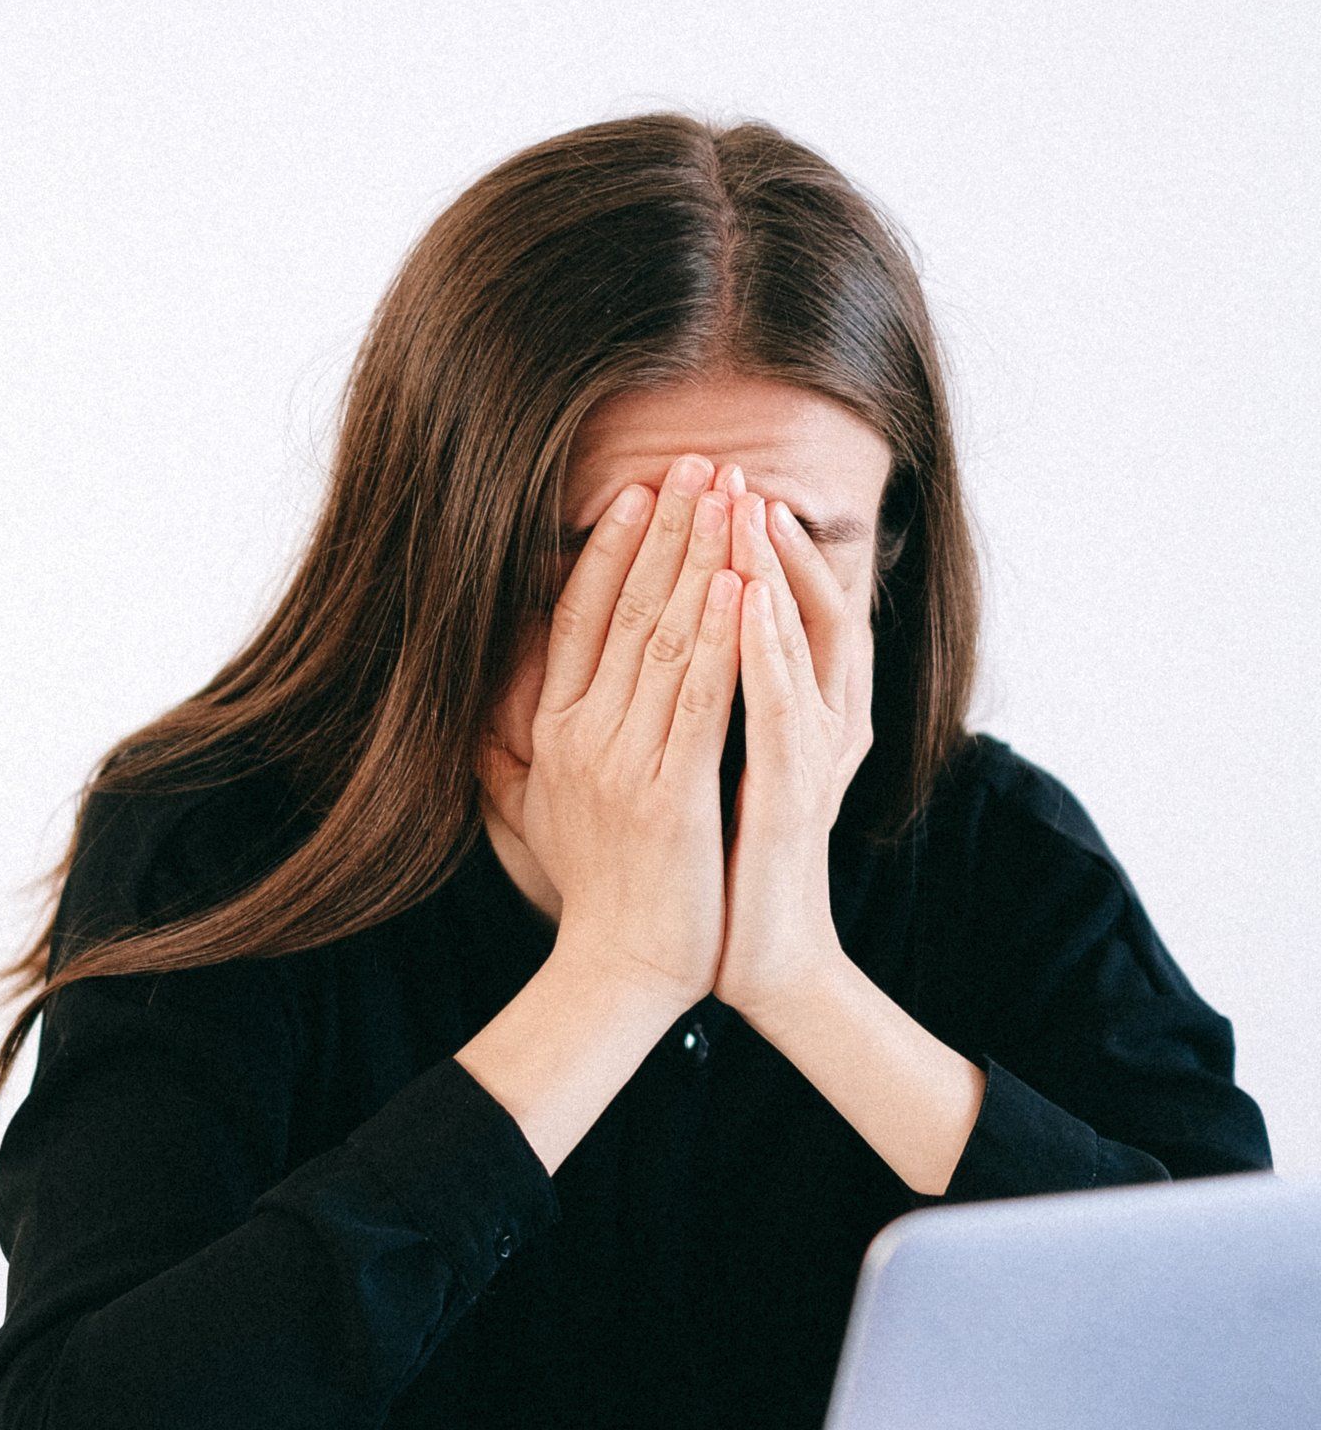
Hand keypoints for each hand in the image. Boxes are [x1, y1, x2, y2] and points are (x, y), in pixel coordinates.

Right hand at [487, 455, 742, 1008]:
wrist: (619, 970)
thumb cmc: (598, 891)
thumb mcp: (543, 808)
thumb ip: (521, 751)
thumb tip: (496, 708)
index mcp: (553, 731)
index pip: (578, 617)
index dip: (611, 549)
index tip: (640, 491)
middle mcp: (579, 736)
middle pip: (626, 610)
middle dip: (667, 529)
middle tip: (698, 462)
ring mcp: (623, 763)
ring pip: (666, 639)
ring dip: (700, 559)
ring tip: (726, 495)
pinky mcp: (669, 795)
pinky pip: (700, 700)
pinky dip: (720, 638)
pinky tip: (739, 583)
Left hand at [713, 475, 874, 1027]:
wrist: (755, 959)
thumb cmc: (718, 873)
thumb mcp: (692, 777)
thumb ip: (677, 717)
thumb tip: (617, 667)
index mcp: (783, 714)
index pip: (763, 609)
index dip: (734, 549)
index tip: (693, 491)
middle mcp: (813, 721)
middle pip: (790, 605)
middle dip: (755, 536)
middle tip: (726, 470)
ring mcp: (811, 754)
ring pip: (799, 640)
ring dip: (770, 569)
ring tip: (741, 506)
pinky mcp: (797, 793)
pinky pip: (783, 705)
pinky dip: (766, 647)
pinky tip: (745, 597)